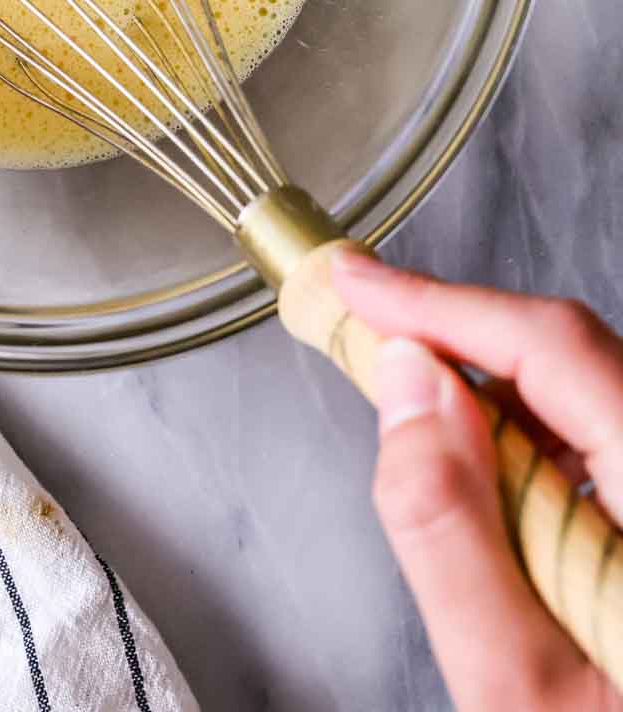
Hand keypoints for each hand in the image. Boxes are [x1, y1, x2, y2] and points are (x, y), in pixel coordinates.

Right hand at [333, 249, 622, 710]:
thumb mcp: (518, 687)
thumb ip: (451, 529)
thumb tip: (408, 388)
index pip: (552, 349)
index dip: (441, 304)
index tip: (355, 282)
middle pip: (578, 361)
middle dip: (461, 343)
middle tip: (361, 335)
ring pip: (594, 402)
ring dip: (496, 403)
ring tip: (412, 419)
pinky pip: (609, 453)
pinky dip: (539, 452)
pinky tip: (492, 488)